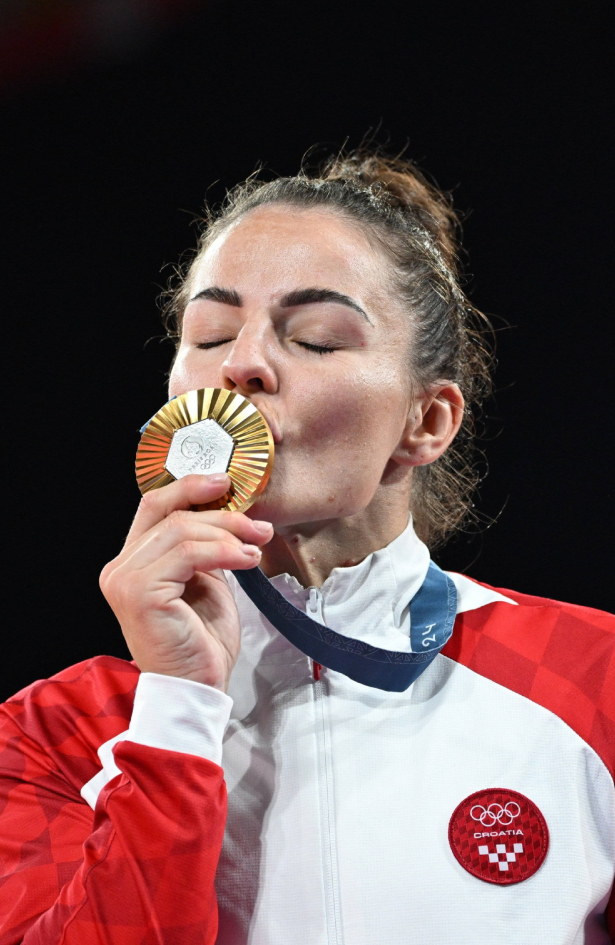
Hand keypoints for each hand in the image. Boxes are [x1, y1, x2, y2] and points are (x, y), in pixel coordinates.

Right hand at [99, 474, 272, 691]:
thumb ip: (204, 547)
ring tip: (256, 548)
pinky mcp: (139, 592)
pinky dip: (223, 551)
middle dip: (222, 515)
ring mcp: (125, 580)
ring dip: (228, 534)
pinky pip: (187, 553)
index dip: (189, 487)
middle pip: (172, 515)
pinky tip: (246, 561)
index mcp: (132, 562)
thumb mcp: (206, 581)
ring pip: (182, 530)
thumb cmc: (201, 640)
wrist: (196, 688)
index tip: (226, 482)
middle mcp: (120, 568)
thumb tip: (229, 512)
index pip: (154, 507)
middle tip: (258, 527)